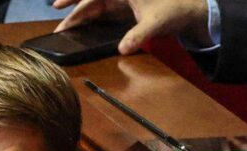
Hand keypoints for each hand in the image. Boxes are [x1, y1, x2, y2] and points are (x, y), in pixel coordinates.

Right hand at [52, 0, 210, 54]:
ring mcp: (121, 0)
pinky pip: (102, 11)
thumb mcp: (156, 22)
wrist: (190, 12)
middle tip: (56, 16)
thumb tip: (122, 50)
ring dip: (80, 15)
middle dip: (73, 8)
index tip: (57, 6)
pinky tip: (81, 26)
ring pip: (95, 5)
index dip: (75, 0)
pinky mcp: (124, 7)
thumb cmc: (174, 10)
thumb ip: (138, 35)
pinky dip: (90, 17)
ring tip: (65, 28)